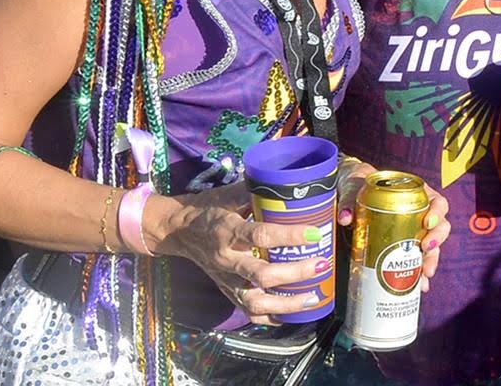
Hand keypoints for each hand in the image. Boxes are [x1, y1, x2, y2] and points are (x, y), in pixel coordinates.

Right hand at [157, 185, 334, 325]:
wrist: (178, 231)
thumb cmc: (210, 208)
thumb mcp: (229, 194)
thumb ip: (257, 189)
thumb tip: (290, 182)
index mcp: (228, 230)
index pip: (261, 236)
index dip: (290, 236)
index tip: (315, 233)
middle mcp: (226, 259)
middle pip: (262, 275)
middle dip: (295, 273)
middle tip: (322, 263)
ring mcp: (225, 280)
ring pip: (256, 302)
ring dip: (287, 303)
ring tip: (313, 297)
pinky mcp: (226, 292)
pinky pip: (248, 312)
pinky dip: (271, 317)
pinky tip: (292, 312)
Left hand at [338, 168, 452, 292]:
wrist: (351, 195)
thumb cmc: (358, 185)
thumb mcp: (355, 188)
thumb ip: (350, 200)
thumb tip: (346, 217)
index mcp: (416, 195)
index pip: (437, 202)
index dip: (437, 213)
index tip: (427, 222)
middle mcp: (421, 213)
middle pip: (440, 226)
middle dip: (437, 240)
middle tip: (426, 249)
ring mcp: (414, 231)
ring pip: (432, 246)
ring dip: (431, 260)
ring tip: (425, 275)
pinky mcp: (404, 246)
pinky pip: (418, 259)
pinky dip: (420, 274)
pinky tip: (419, 286)